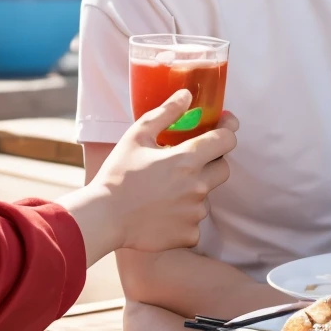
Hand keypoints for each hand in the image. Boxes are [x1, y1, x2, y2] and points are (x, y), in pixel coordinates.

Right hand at [95, 95, 238, 254]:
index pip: (226, 140)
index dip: (227, 129)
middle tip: (187, 161)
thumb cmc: (118, 174)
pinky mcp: (189, 235)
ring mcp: (195, 213)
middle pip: (223, 168)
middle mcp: (197, 186)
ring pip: (206, 196)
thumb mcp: (137, 136)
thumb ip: (166, 113)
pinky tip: (162, 212)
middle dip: (211, 161)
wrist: (104, 217)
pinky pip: (195, 221)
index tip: (223, 125)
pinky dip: (183, 216)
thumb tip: (187, 95)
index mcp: (186, 159)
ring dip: (193, 190)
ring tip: (164, 191)